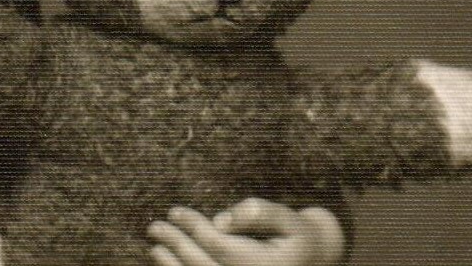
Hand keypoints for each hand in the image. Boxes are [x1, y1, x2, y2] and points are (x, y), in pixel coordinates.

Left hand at [148, 200, 344, 265]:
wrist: (317, 259)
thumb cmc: (299, 234)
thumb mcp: (288, 218)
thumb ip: (258, 213)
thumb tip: (220, 220)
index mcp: (268, 264)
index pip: (220, 245)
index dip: (194, 227)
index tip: (174, 211)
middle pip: (205, 265)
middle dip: (177, 245)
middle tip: (154, 227)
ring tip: (155, 248)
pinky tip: (170, 264)